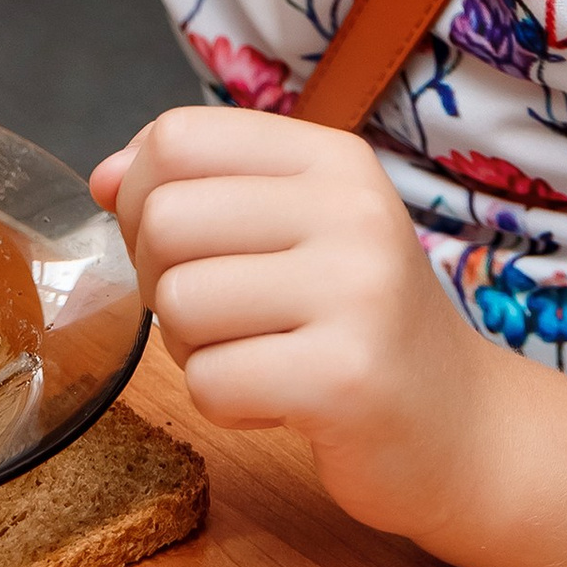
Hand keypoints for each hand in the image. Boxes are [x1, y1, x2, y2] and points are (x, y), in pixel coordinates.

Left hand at [90, 107, 490, 546]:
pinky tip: (281, 400)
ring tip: (258, 355)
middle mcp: (351, 210)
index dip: (143, 195)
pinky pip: (211, 383)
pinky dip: (226, 404)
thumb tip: (104, 178)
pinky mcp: (344, 379)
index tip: (179, 243)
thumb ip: (202, 189)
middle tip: (224, 315)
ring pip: (178, 304)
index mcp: (334, 158)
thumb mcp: (297, 228)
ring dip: (194, 349)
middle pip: (165, 219)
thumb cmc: (360, 322)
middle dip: (162, 280)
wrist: (463, 429)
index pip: (179, 137)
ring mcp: (355, 293)